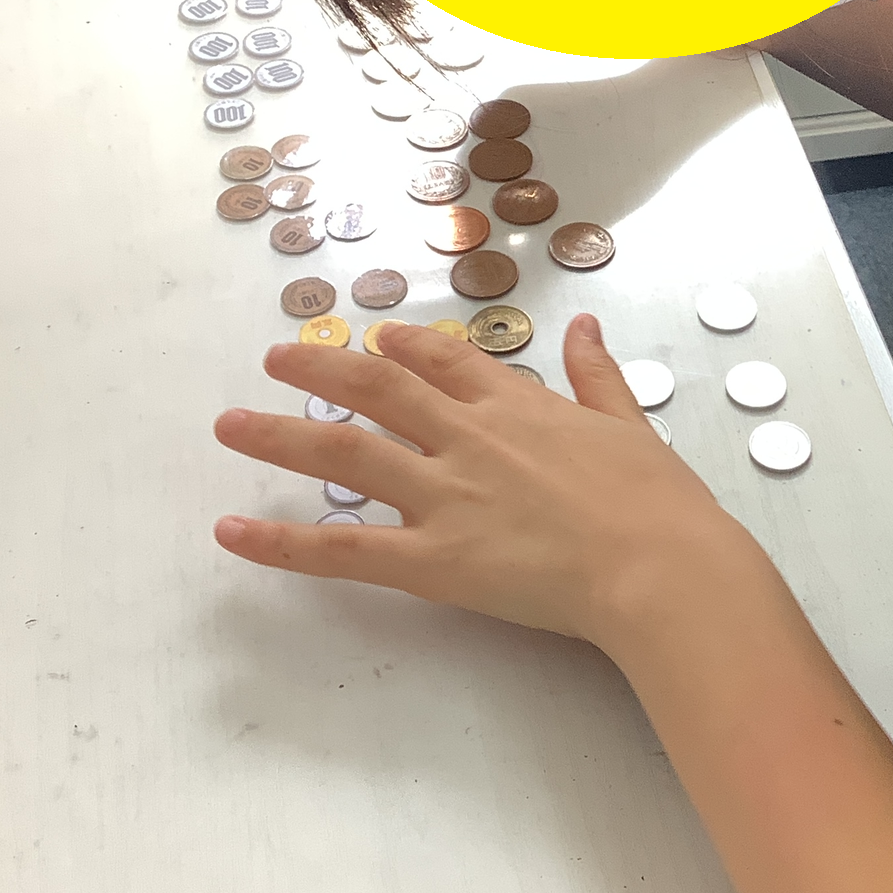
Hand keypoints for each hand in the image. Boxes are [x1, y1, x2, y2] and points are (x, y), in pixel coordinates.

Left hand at [211, 315, 741, 649]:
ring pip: (346, 453)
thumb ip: (597, 374)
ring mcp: (445, 496)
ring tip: (231, 424)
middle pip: (379, 389)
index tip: (374, 339)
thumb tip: (583, 326)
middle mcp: (469, 438)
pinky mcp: (434, 560)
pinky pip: (344, 551)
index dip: (403, 347)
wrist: (661, 566)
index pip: (445, 361)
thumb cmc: (658, 503)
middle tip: (276, 358)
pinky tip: (233, 531)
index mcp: (517, 406)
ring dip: (282, 434)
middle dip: (322, 369)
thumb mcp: (630, 422)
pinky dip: (282, 543)